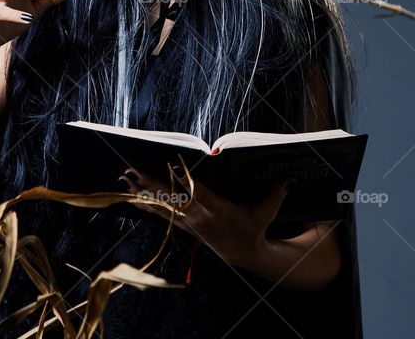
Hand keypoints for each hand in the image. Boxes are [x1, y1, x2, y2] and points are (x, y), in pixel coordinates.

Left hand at [120, 166, 291, 267]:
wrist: (245, 253)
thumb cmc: (255, 228)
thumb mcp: (268, 211)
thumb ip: (276, 194)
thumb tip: (289, 178)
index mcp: (218, 209)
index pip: (199, 190)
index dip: (187, 178)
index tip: (174, 162)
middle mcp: (199, 216)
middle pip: (171, 198)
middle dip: (151, 184)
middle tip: (132, 171)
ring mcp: (190, 222)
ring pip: (162, 206)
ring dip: (142, 193)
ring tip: (124, 181)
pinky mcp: (186, 226)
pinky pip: (163, 214)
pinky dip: (147, 206)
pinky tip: (132, 199)